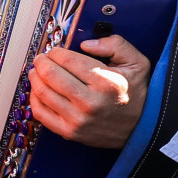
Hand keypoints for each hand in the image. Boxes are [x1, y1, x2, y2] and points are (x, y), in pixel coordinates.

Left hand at [28, 35, 150, 149]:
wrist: (142, 128)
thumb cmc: (137, 94)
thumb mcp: (137, 63)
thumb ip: (115, 45)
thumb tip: (86, 44)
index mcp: (107, 83)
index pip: (68, 60)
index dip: (57, 52)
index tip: (55, 51)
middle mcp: (90, 103)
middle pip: (51, 75)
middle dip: (42, 62)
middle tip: (41, 58)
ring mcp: (78, 120)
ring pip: (42, 92)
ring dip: (35, 77)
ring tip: (36, 71)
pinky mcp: (69, 132)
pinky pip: (41, 113)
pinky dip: (34, 98)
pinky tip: (38, 90)